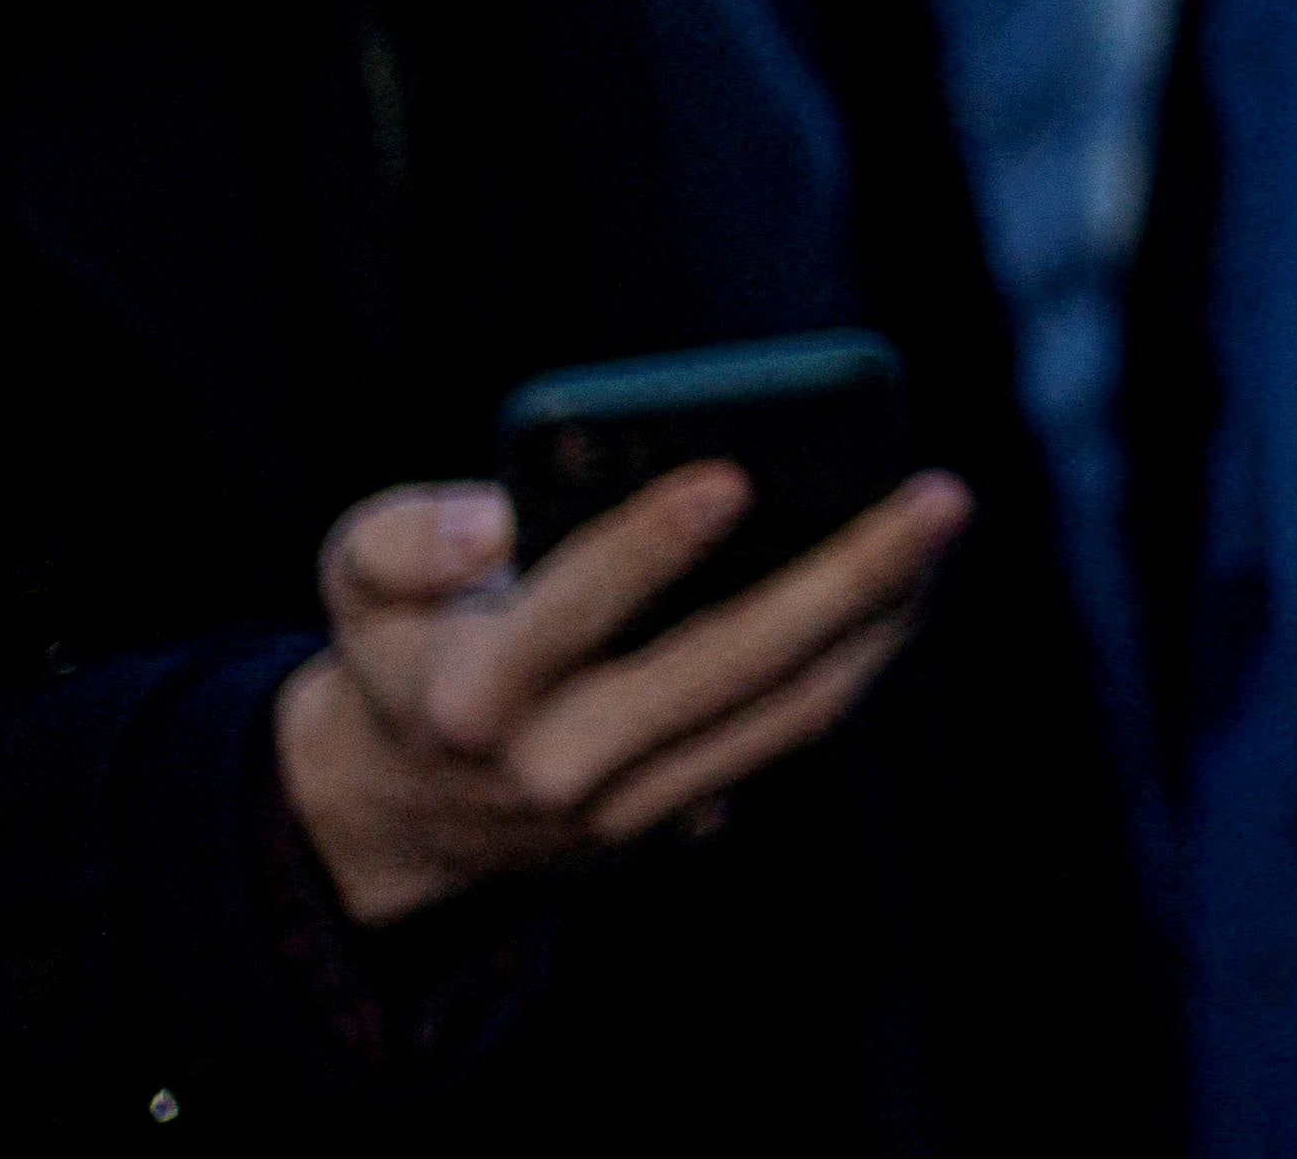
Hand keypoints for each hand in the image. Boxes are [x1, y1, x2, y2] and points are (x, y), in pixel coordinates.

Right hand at [272, 463, 969, 928]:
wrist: (403, 808)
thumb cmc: (403, 647)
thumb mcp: (357, 579)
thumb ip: (402, 537)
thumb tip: (490, 522)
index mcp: (470, 696)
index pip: (570, 613)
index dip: (645, 549)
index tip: (727, 477)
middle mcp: (559, 762)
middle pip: (726, 666)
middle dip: (846, 579)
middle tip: (939, 494)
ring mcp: (630, 805)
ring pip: (786, 713)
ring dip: (880, 620)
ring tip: (939, 526)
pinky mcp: (682, 819)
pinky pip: (789, 734)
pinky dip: (859, 659)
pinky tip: (908, 583)